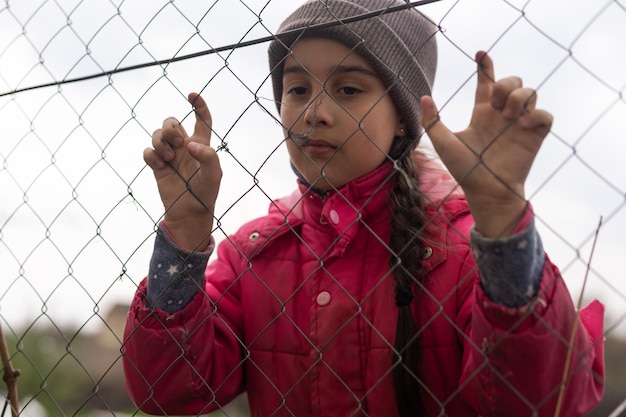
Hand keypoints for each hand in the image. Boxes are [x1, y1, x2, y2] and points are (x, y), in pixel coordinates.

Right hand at [143, 92, 221, 249]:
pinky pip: (148, 151)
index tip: (191, 95)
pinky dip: (152, 155)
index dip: (199, 105)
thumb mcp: (214, 175)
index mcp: (201, 145)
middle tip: (177, 143)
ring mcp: (170, 156)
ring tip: (168, 159)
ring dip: (160, 142)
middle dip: (170, 128)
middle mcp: (184, 147)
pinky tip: (160, 165)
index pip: (202, 120)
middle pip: (171, 123)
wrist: (190, 213)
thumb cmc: (206, 194)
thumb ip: (208, 156)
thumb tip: (189, 145)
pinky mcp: (157, 166)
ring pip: (157, 134)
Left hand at [421, 51, 552, 236]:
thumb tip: (424, 97)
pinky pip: (545, 115)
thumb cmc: (465, 170)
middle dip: (506, 83)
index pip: (486, 83)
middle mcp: (502, 115)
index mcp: (482, 113)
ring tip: (506, 116)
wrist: (485, 191)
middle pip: (513, 81)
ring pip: (531, 92)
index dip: (485, 67)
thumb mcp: (444, 144)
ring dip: (519, 98)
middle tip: (494, 104)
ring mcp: (520, 124)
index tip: (480, 53)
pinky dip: (537, 114)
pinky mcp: (535, 136)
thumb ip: (432, 121)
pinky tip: (522, 124)